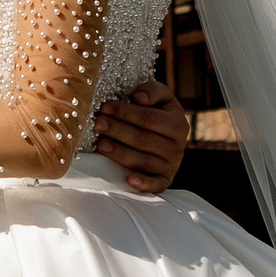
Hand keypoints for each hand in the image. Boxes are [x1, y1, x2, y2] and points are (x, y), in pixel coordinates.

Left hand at [96, 79, 189, 193]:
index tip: (105, 107)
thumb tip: (138, 98)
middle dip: (117, 130)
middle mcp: (177, 146)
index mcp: (178, 123)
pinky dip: (144, 183)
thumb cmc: (157, 114)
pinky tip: (129, 180)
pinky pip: (155, 185)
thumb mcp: (160, 98)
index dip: (125, 112)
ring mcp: (171, 166)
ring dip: (120, 153)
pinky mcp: (164, 181)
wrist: (166, 140)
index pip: (149, 118)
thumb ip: (152, 91)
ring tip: (100, 145)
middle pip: (143, 139)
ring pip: (143, 161)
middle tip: (97, 124)